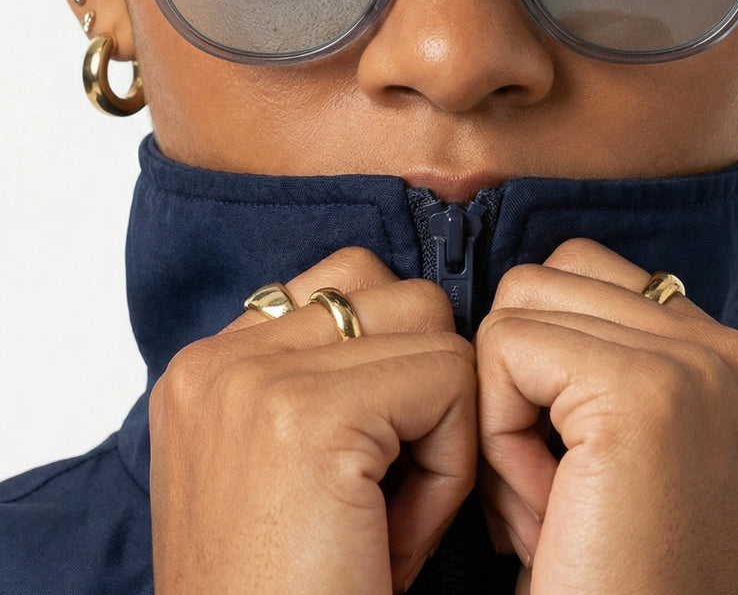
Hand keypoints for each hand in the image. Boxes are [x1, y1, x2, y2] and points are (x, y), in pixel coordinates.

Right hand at [149, 248, 475, 593]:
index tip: (371, 459)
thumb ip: (327, 379)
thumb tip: (421, 317)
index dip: (391, 364)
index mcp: (207, 368)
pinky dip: (452, 462)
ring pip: (432, 326)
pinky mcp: (307, 415)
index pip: (347, 280)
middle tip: (389, 488)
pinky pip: (449, 381)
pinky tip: (401, 535)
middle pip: (397, 293)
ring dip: (440, 416)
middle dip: (422, 380)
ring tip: (394, 506)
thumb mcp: (288, 473)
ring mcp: (254, 380)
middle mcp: (218, 359)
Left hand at [477, 239, 737, 594]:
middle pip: (546, 278)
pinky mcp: (646, 392)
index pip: (585, 271)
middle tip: (550, 484)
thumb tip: (522, 287)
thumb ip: (598, 354)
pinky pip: (504, 349)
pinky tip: (539, 508)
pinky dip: (495, 431)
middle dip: (519, 377)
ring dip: (503, 402)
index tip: (565, 456)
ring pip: (518, 304)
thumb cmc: (604, 576)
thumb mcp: (619, 450)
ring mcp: (697, 366)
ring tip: (545, 494)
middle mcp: (728, 352)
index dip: (541, 357)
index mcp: (728, 362)